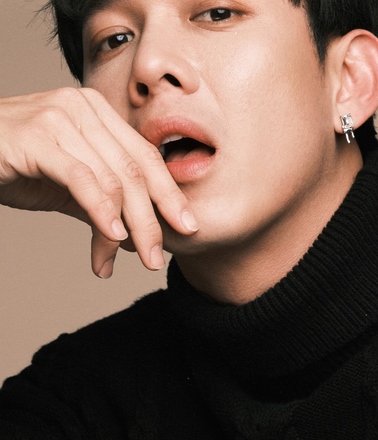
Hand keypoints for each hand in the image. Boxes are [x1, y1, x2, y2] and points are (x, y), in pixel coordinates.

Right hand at [0, 87, 198, 276]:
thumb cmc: (15, 165)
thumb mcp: (71, 188)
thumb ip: (106, 207)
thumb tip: (141, 240)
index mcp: (99, 114)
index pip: (147, 158)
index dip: (170, 195)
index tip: (187, 228)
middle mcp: (85, 109)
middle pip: (136, 171)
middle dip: (153, 220)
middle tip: (158, 259)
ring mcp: (61, 117)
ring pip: (115, 179)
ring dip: (130, 227)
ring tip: (137, 258)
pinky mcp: (37, 137)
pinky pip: (82, 179)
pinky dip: (101, 211)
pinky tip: (111, 238)